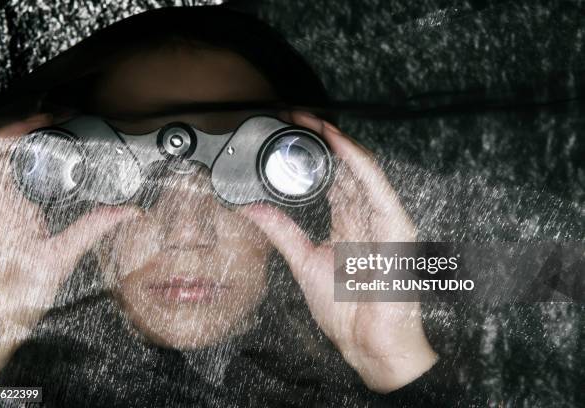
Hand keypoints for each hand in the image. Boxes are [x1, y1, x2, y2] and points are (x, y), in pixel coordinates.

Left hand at [0, 115, 139, 385]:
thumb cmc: (17, 291)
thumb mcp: (61, 258)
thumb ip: (93, 228)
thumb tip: (126, 211)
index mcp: (4, 205)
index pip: (6, 151)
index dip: (25, 127)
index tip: (51, 117)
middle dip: (18, 127)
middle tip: (47, 119)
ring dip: (6, 142)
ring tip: (34, 130)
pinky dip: (1, 162)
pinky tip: (20, 160)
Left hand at [240, 112, 437, 392]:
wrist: (369, 344)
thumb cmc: (347, 311)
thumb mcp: (303, 262)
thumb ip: (282, 232)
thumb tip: (251, 209)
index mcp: (348, 226)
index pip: (332, 179)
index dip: (312, 155)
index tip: (288, 135)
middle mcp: (366, 218)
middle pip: (345, 168)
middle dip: (322, 140)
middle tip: (295, 116)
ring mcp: (383, 220)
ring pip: (362, 169)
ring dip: (338, 142)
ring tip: (313, 120)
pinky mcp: (396, 227)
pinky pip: (377, 187)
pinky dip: (358, 162)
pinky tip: (339, 142)